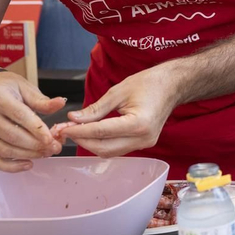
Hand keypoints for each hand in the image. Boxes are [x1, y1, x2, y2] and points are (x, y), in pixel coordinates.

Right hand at [0, 72, 65, 171]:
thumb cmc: (5, 87)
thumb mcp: (24, 87)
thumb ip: (42, 100)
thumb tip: (60, 104)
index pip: (20, 116)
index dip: (37, 130)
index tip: (51, 138)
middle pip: (12, 136)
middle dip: (36, 145)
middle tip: (54, 147)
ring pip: (4, 150)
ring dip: (28, 155)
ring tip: (44, 153)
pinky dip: (11, 166)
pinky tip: (27, 164)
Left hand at [56, 66, 182, 158]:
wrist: (172, 86)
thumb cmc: (149, 83)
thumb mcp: (118, 91)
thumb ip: (95, 108)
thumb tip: (74, 118)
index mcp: (138, 124)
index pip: (101, 132)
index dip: (78, 131)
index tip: (62, 127)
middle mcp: (143, 138)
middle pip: (104, 148)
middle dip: (81, 140)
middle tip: (64, 130)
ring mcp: (145, 144)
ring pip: (109, 151)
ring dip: (90, 143)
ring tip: (75, 130)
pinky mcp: (143, 144)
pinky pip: (117, 148)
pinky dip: (102, 142)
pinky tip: (91, 133)